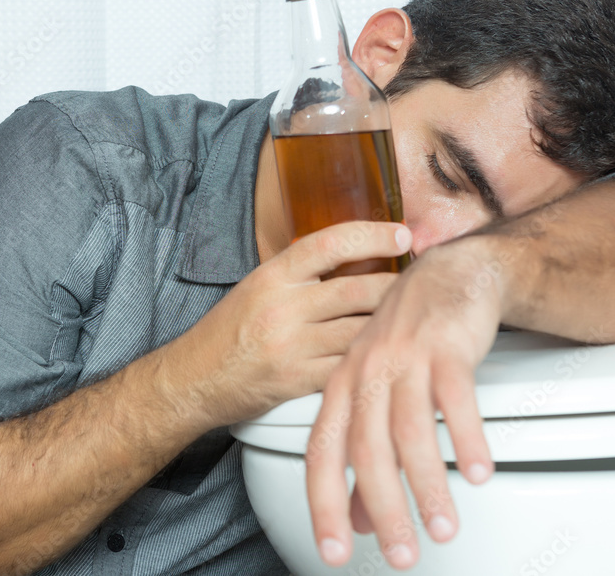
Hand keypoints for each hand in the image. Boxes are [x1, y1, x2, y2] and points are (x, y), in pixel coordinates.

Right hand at [184, 220, 413, 428]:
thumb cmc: (228, 332)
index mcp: (272, 276)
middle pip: (357, 289)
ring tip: (414, 318)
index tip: (401, 233)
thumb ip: (300, 274)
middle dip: (397, 285)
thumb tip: (354, 256)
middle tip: (422, 281)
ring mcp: (290, 346)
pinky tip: (388, 355)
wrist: (192, 379)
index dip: (371, 234)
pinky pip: (347, 366)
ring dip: (391, 325)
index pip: (330, 243)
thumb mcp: (257, 288)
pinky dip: (371, 360)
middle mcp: (282, 307)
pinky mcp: (296, 381)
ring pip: (359, 330)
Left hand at [305, 234, 500, 569]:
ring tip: (444, 526)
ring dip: (429, 485)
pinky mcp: (447, 346)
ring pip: (411, 430)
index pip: (322, 452)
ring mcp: (406, 358)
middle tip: (403, 553)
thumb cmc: (409, 338)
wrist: (448, 273)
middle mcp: (367, 373)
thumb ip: (364, 458)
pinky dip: (467, 438)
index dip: (324, 504)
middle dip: (385, 509)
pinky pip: (456, 399)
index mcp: (342, 386)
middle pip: (367, 449)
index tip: (335, 552)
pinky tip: (479, 471)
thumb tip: (356, 520)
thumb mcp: (375, 392)